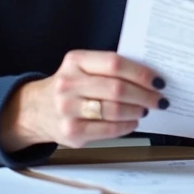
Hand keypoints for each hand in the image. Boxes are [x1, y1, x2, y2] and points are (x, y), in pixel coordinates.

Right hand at [0, 51, 165, 151]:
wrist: (35, 109)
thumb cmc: (68, 86)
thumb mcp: (81, 68)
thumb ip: (108, 69)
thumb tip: (148, 78)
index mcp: (75, 61)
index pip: (115, 63)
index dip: (141, 73)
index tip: (158, 80)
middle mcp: (69, 83)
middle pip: (117, 88)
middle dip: (144, 95)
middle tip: (158, 99)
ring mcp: (68, 109)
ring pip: (113, 110)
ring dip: (136, 110)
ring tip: (145, 109)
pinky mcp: (71, 132)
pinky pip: (107, 129)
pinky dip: (125, 126)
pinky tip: (132, 121)